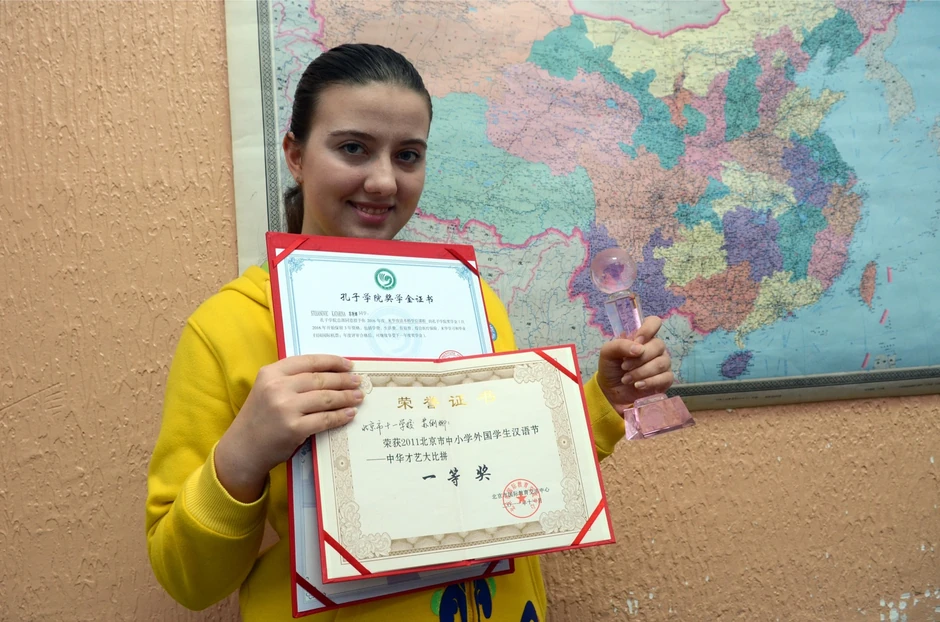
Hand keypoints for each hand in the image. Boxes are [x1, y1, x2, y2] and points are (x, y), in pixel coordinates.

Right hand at [215, 354, 362, 501]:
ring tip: (358, 397)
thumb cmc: (260, 418)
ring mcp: (285, 408)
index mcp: (271, 373)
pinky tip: (349, 414)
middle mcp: (277, 387)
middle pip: (320, 379)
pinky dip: (340, 416)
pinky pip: (325, 419)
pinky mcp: (294, 428)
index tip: (348, 365)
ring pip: (326, 398)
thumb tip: (330, 373)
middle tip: (358, 382)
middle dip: (343, 380)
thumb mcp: (267, 389)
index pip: (309, 361)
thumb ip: (291, 379)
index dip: (332, 362)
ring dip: (346, 397)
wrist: (243, 448)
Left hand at [596, 316, 673, 411]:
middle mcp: (655, 348)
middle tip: (624, 367)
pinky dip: (650, 382)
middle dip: (639, 358)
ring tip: (626, 379)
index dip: (648, 329)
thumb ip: (620, 345)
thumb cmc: (611, 368)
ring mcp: (662, 363)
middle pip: (658, 345)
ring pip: (661, 363)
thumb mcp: (607, 352)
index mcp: (642, 337)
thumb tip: (639, 348)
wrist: (610, 391)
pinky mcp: (665, 379)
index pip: (654, 322)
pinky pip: (665, 377)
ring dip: (641, 372)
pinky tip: (638, 385)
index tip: (637, 341)